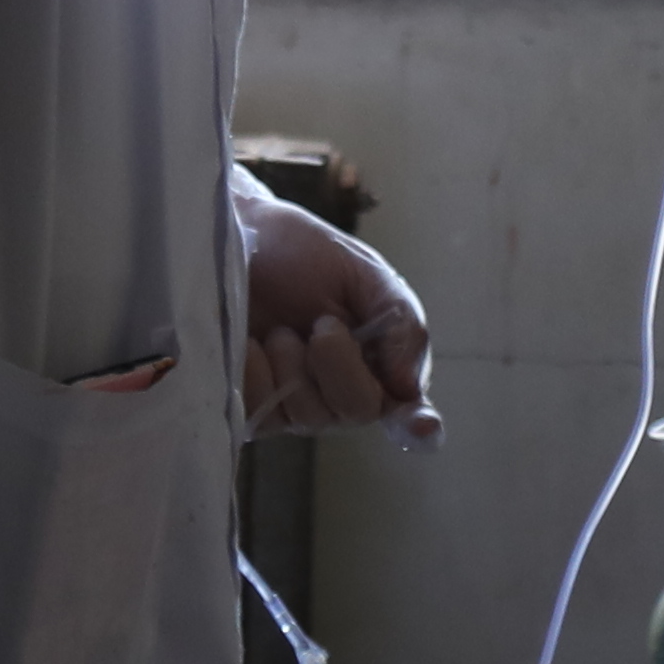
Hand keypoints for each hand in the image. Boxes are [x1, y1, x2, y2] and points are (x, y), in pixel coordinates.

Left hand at [243, 200, 438, 443]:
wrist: (239, 236)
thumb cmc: (307, 256)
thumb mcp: (365, 274)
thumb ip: (399, 324)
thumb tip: (409, 387)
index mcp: (380, 365)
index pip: (408, 413)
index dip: (417, 426)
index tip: (424, 426)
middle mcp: (341, 395)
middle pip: (355, 409)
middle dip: (338, 362)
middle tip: (322, 322)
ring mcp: (294, 407)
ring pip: (307, 415)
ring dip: (292, 362)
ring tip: (281, 328)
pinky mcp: (249, 408)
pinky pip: (258, 411)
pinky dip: (255, 371)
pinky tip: (251, 343)